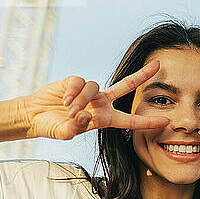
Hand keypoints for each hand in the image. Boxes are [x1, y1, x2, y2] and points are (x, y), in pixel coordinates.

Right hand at [23, 60, 169, 139]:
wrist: (34, 115)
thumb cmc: (53, 127)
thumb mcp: (65, 133)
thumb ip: (76, 128)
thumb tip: (86, 114)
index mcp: (106, 119)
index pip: (130, 121)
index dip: (147, 122)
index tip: (165, 121)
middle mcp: (101, 103)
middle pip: (127, 86)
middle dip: (142, 75)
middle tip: (158, 65)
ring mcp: (90, 91)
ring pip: (93, 88)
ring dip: (80, 100)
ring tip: (68, 110)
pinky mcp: (75, 81)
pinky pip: (79, 82)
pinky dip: (71, 92)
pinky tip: (62, 100)